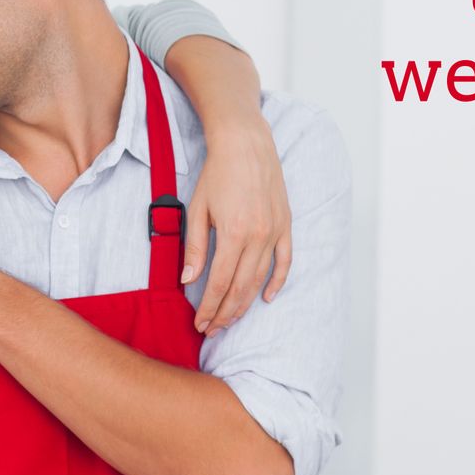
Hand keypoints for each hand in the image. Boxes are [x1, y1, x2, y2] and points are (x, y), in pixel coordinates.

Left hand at [186, 116, 291, 336]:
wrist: (246, 144)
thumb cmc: (217, 174)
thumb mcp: (198, 209)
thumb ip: (194, 247)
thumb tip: (189, 280)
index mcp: (234, 234)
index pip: (220, 283)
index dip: (209, 308)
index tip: (200, 324)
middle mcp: (258, 237)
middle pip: (241, 287)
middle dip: (225, 313)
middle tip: (211, 329)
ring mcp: (275, 231)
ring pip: (260, 279)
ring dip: (245, 303)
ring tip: (230, 319)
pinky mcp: (285, 225)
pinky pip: (285, 261)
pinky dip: (277, 282)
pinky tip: (265, 298)